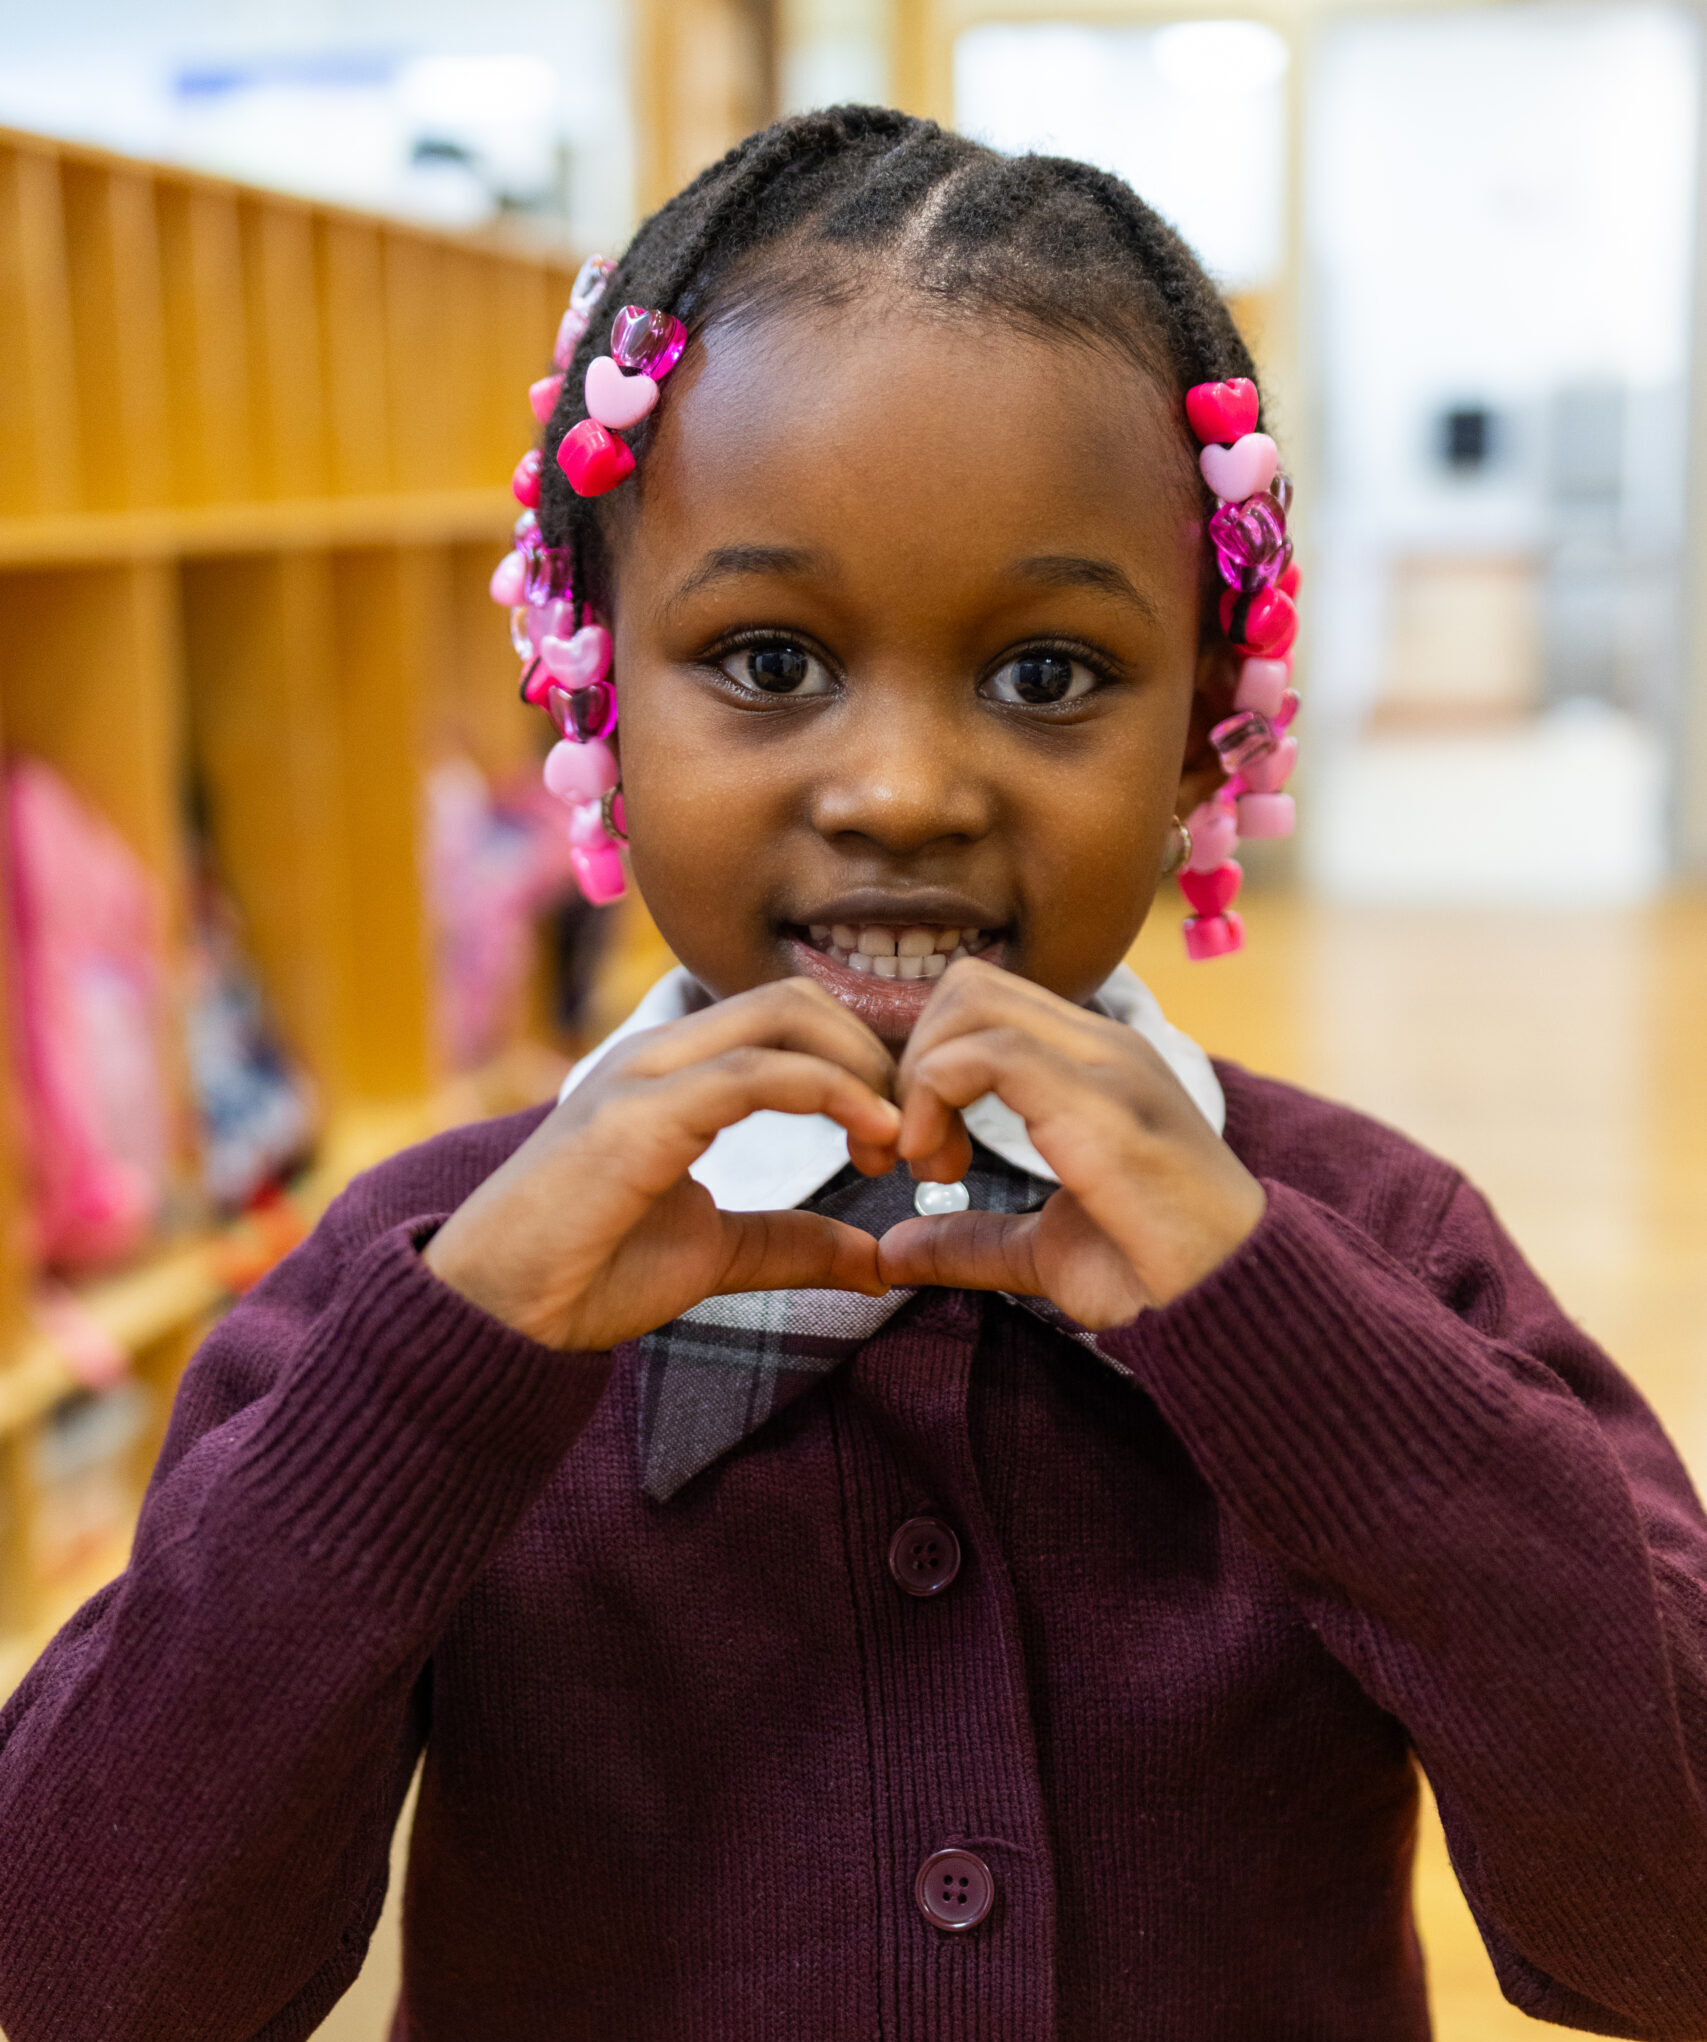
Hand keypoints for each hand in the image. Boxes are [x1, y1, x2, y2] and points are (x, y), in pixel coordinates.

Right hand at [423, 980, 901, 1350]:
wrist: (496, 1316)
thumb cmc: (586, 1276)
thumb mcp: (714, 1253)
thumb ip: (791, 1241)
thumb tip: (876, 1257)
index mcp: (671, 1074)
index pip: (785, 1018)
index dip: (859, 1057)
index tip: (903, 1129)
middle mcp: (658, 1055)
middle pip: (795, 1000)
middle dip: (872, 1051)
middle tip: (913, 1128)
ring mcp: (644, 1075)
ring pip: (782, 1017)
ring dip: (862, 1070)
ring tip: (899, 1139)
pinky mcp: (640, 1114)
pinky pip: (755, 1073)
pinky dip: (830, 1092)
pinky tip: (871, 1136)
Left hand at [876, 960, 1263, 1324]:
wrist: (1234, 1302)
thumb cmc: (1157, 1275)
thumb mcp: (1043, 1251)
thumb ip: (971, 1239)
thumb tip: (895, 1250)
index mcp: (1094, 1064)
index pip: (985, 1004)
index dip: (928, 1062)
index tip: (921, 1151)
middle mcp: (1102, 1045)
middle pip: (969, 986)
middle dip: (914, 1058)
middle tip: (915, 1151)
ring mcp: (1106, 1064)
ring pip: (972, 1001)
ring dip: (922, 1077)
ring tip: (929, 1161)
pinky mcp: (1100, 1101)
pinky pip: (989, 1052)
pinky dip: (936, 1096)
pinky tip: (941, 1164)